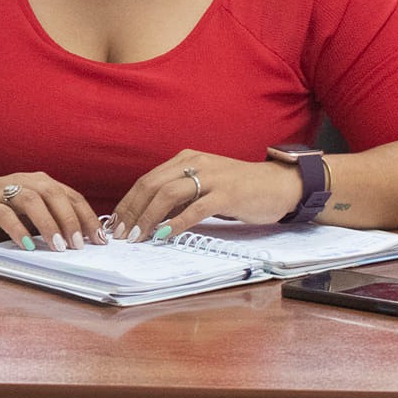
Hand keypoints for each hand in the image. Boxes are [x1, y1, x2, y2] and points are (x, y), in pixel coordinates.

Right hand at [0, 172, 103, 248]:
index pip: (71, 196)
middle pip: (54, 195)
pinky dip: (18, 230)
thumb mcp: (28, 212)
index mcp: (39, 182)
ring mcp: (3, 191)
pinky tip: (28, 246)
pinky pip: (4, 215)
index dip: (87, 217)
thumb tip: (80, 240)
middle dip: (71, 220)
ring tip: (59, 247)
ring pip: (31, 201)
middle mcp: (24, 181)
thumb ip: (49, 219)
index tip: (100, 239)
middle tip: (80, 245)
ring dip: (48, 224)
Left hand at [107, 149, 299, 240]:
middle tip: (121, 235)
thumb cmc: (240, 189)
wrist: (280, 184)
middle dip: (132, 212)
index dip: (128, 203)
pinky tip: (163, 236)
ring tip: (137, 238)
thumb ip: (180, 196)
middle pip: (151, 186)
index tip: (116, 224)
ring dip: (148, 219)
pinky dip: (175, 223)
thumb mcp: (205, 186)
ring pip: (168, 195)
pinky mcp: (228, 194)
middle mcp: (196, 163)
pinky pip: (195, 209)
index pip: (147, 180)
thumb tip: (149, 217)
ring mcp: (212, 177)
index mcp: (186, 159)